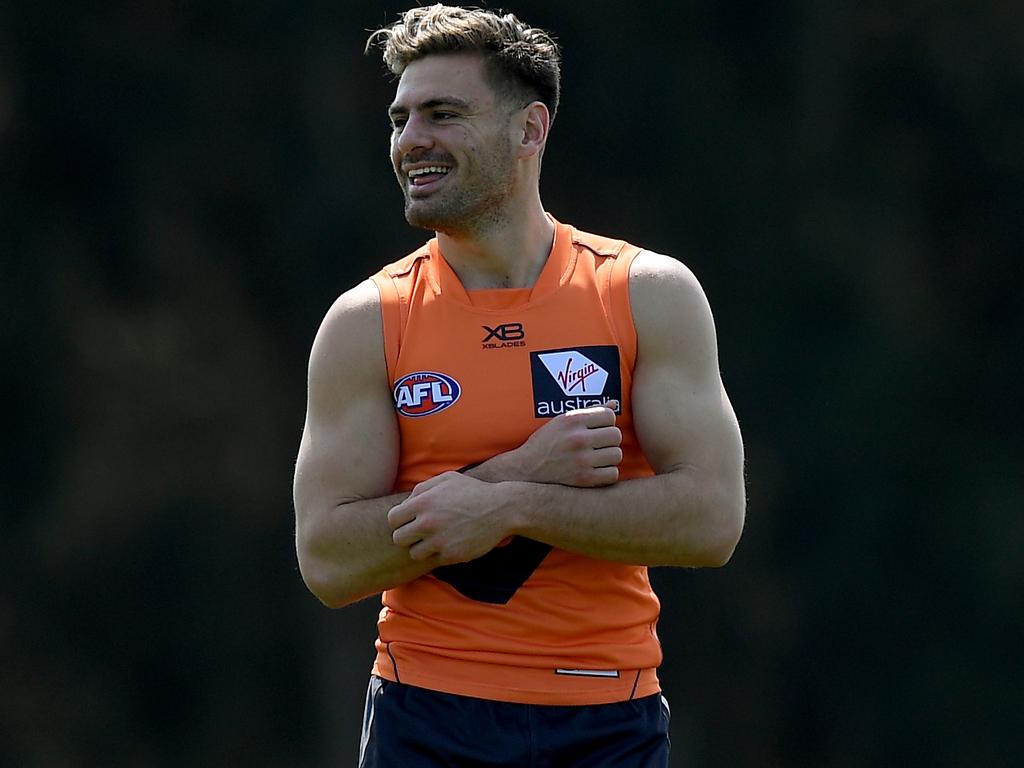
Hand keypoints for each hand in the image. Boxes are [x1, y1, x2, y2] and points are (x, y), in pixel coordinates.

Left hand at [387, 472, 511, 562]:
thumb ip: (422, 488)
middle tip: (420, 533)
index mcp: (423, 503)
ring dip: (422, 548)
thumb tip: (407, 502)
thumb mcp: (447, 479)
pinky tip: (450, 544)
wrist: (502, 509)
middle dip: (407, 536)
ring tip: (435, 540)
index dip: (400, 521)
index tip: (410, 521)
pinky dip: (439, 554)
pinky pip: (433, 560)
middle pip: (399, 539)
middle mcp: (428, 523)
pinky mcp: (451, 555)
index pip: (393, 519)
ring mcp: (439, 541)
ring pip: (414, 553)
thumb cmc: (473, 491)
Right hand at [511, 402, 621, 486]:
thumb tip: (613, 403)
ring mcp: (581, 460)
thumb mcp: (562, 420)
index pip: (609, 415)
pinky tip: (596, 470)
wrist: (526, 469)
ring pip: (616, 454)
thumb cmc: (545, 442)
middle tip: (599, 444)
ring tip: (597, 457)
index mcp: (572, 420)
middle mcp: (577, 438)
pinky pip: (613, 474)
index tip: (598, 428)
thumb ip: (589, 411)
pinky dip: (607, 473)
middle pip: (616, 435)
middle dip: (609, 439)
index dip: (606, 422)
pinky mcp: (584, 479)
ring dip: (609, 456)